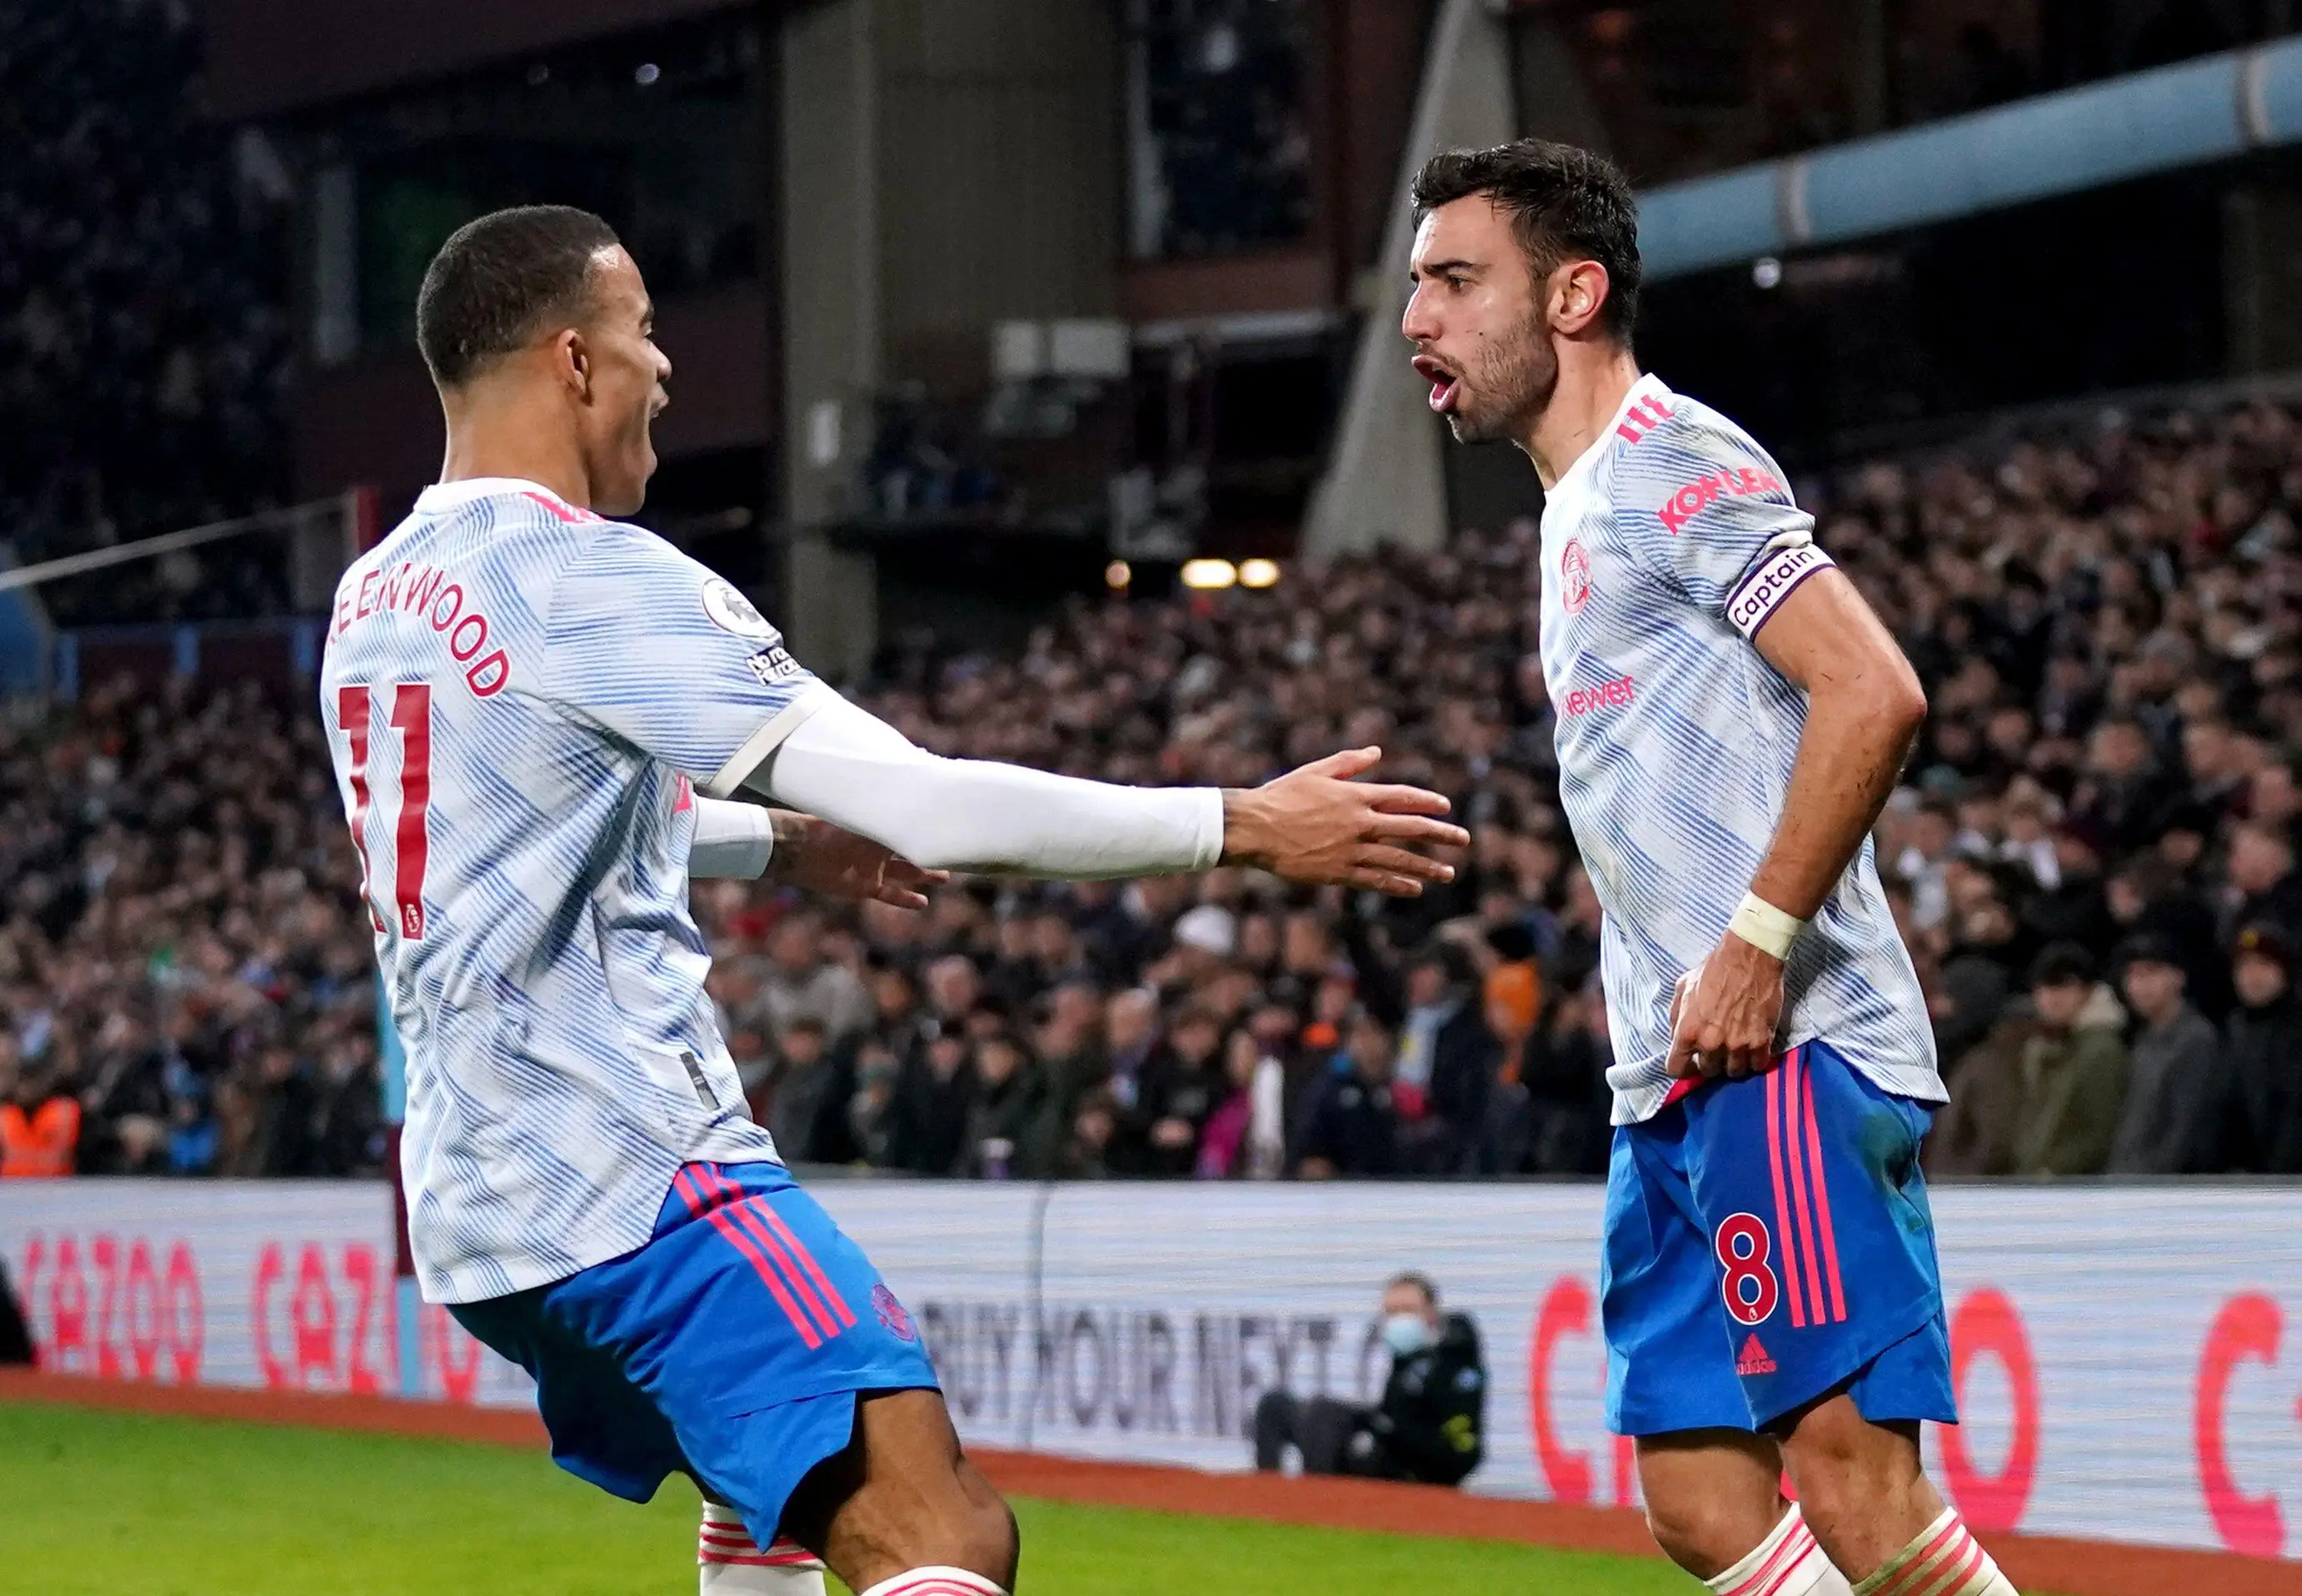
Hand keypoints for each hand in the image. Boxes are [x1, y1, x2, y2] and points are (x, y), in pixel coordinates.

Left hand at [766, 811, 947, 910]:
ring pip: (907, 872)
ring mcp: (873, 866)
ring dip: (925, 874)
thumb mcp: (864, 817)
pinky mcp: (864, 886)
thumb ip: (890, 814)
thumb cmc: (831, 827)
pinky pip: (890, 894)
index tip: (951, 825)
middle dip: (931, 850)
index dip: (929, 826)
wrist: (800, 848)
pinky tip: (923, 903)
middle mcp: (879, 845)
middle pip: (912, 849)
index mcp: (880, 825)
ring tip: (945, 876)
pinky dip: (906, 899)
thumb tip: (919, 800)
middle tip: (955, 852)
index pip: (910, 825)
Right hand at [1220, 747, 1468, 895]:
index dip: (1427, 802)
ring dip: (1426, 866)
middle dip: (1441, 834)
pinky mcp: (1338, 872)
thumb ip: (1349, 763)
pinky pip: (1376, 880)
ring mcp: (1351, 850)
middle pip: (1410, 829)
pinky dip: (1397, 883)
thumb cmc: (1282, 795)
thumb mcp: (1316, 771)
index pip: (1402, 798)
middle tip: (1463, 839)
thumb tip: (1377, 752)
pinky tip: (1415, 888)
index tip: (1446, 806)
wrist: (1255, 829)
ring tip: (1447, 872)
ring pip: (1398, 859)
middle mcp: (1359, 823)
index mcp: (1355, 795)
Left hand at [1664, 932, 1786, 1080]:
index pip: (1677, 1069)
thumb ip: (1677, 1016)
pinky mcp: (1761, 1042)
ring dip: (1733, 1063)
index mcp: (1687, 1031)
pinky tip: (1752, 1048)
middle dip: (1710, 1062)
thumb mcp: (1683, 988)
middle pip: (1708, 1072)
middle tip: (1717, 1048)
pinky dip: (1755, 1060)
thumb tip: (1677, 1036)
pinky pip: (1757, 1065)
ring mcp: (1737, 1045)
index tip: (1691, 1063)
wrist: (1749, 957)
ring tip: (1735, 1048)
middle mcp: (1711, 1043)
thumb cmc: (1714, 969)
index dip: (1683, 1068)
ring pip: (1734, 1072)